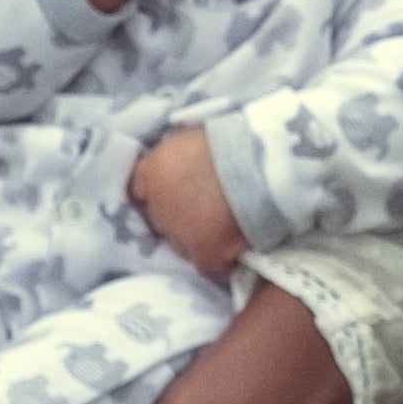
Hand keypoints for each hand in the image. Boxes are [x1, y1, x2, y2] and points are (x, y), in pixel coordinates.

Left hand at [129, 126, 246, 276]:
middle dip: (179, 218)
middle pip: (160, 221)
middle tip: (206, 210)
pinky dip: (221, 261)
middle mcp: (158, 203)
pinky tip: (235, 253)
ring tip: (224, 230)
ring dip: (197, 241)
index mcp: (154, 169)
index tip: (174, 196)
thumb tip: (182, 170)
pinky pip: (208, 266)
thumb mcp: (195, 138)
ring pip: (181, 247)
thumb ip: (180, 157)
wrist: (262, 161)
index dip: (158, 196)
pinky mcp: (205, 250)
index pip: (140, 191)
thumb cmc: (235, 141)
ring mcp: (180, 230)